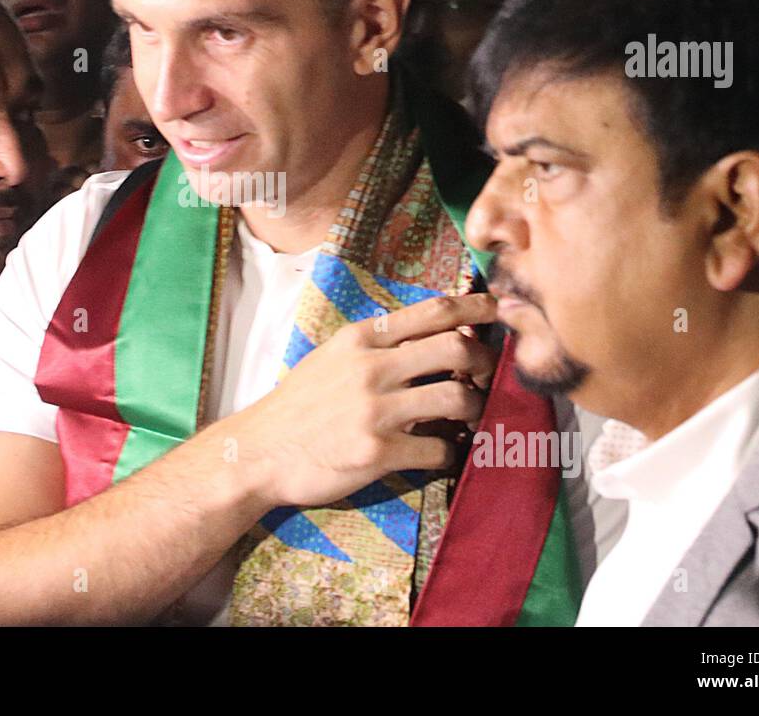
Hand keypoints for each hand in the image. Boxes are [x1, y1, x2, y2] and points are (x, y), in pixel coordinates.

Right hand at [216, 293, 498, 510]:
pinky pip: (438, 448)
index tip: (499, 308)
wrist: (259, 452)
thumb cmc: (299, 405)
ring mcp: (375, 410)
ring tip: (471, 418)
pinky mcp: (377, 452)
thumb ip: (377, 345)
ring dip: (476, 409)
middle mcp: (370, 368)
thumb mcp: (332, 357)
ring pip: (457, 397)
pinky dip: (451, 452)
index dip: (476, 305)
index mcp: (361, 339)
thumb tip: (432, 333)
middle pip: (457, 347)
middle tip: (488, 375)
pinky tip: (444, 453)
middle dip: (485, 361)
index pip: (432, 310)